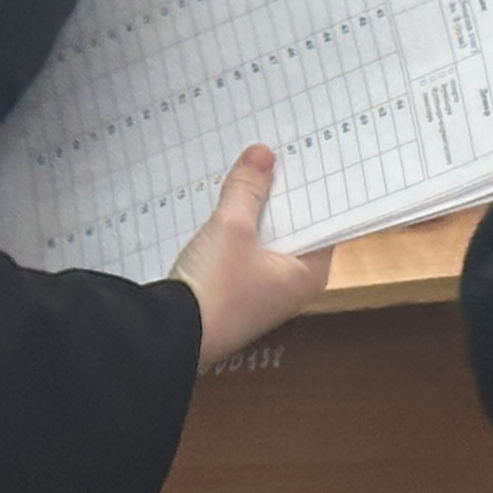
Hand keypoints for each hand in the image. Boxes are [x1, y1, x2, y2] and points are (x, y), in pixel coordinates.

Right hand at [170, 145, 333, 364]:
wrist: (169, 338)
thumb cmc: (214, 290)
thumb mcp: (232, 228)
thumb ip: (248, 189)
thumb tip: (262, 154)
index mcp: (310, 274)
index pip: (323, 222)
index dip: (312, 189)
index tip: (305, 157)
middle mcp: (292, 288)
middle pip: (294, 230)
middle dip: (281, 197)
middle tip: (275, 155)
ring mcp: (263, 294)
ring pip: (267, 242)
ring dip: (256, 213)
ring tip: (250, 172)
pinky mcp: (235, 297)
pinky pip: (244, 255)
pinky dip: (238, 233)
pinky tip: (225, 209)